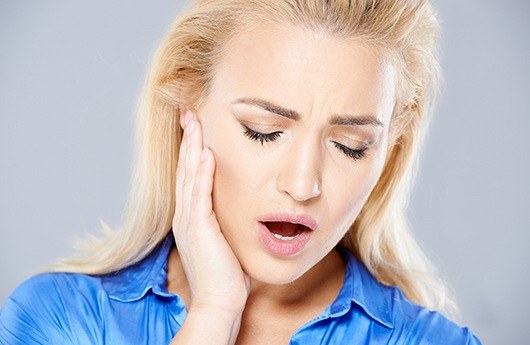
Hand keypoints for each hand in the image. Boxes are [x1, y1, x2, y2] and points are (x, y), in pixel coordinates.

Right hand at [172, 111, 250, 315]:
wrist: (220, 300)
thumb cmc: (227, 271)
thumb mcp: (225, 238)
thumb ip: (225, 217)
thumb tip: (242, 201)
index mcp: (191, 214)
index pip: (190, 173)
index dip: (192, 147)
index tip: (196, 125)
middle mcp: (185, 213)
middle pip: (185, 167)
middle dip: (188, 137)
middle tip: (189, 110)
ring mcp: (189, 219)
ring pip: (189, 174)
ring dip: (192, 145)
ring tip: (195, 120)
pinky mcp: (198, 228)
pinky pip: (199, 194)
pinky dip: (201, 172)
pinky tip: (205, 152)